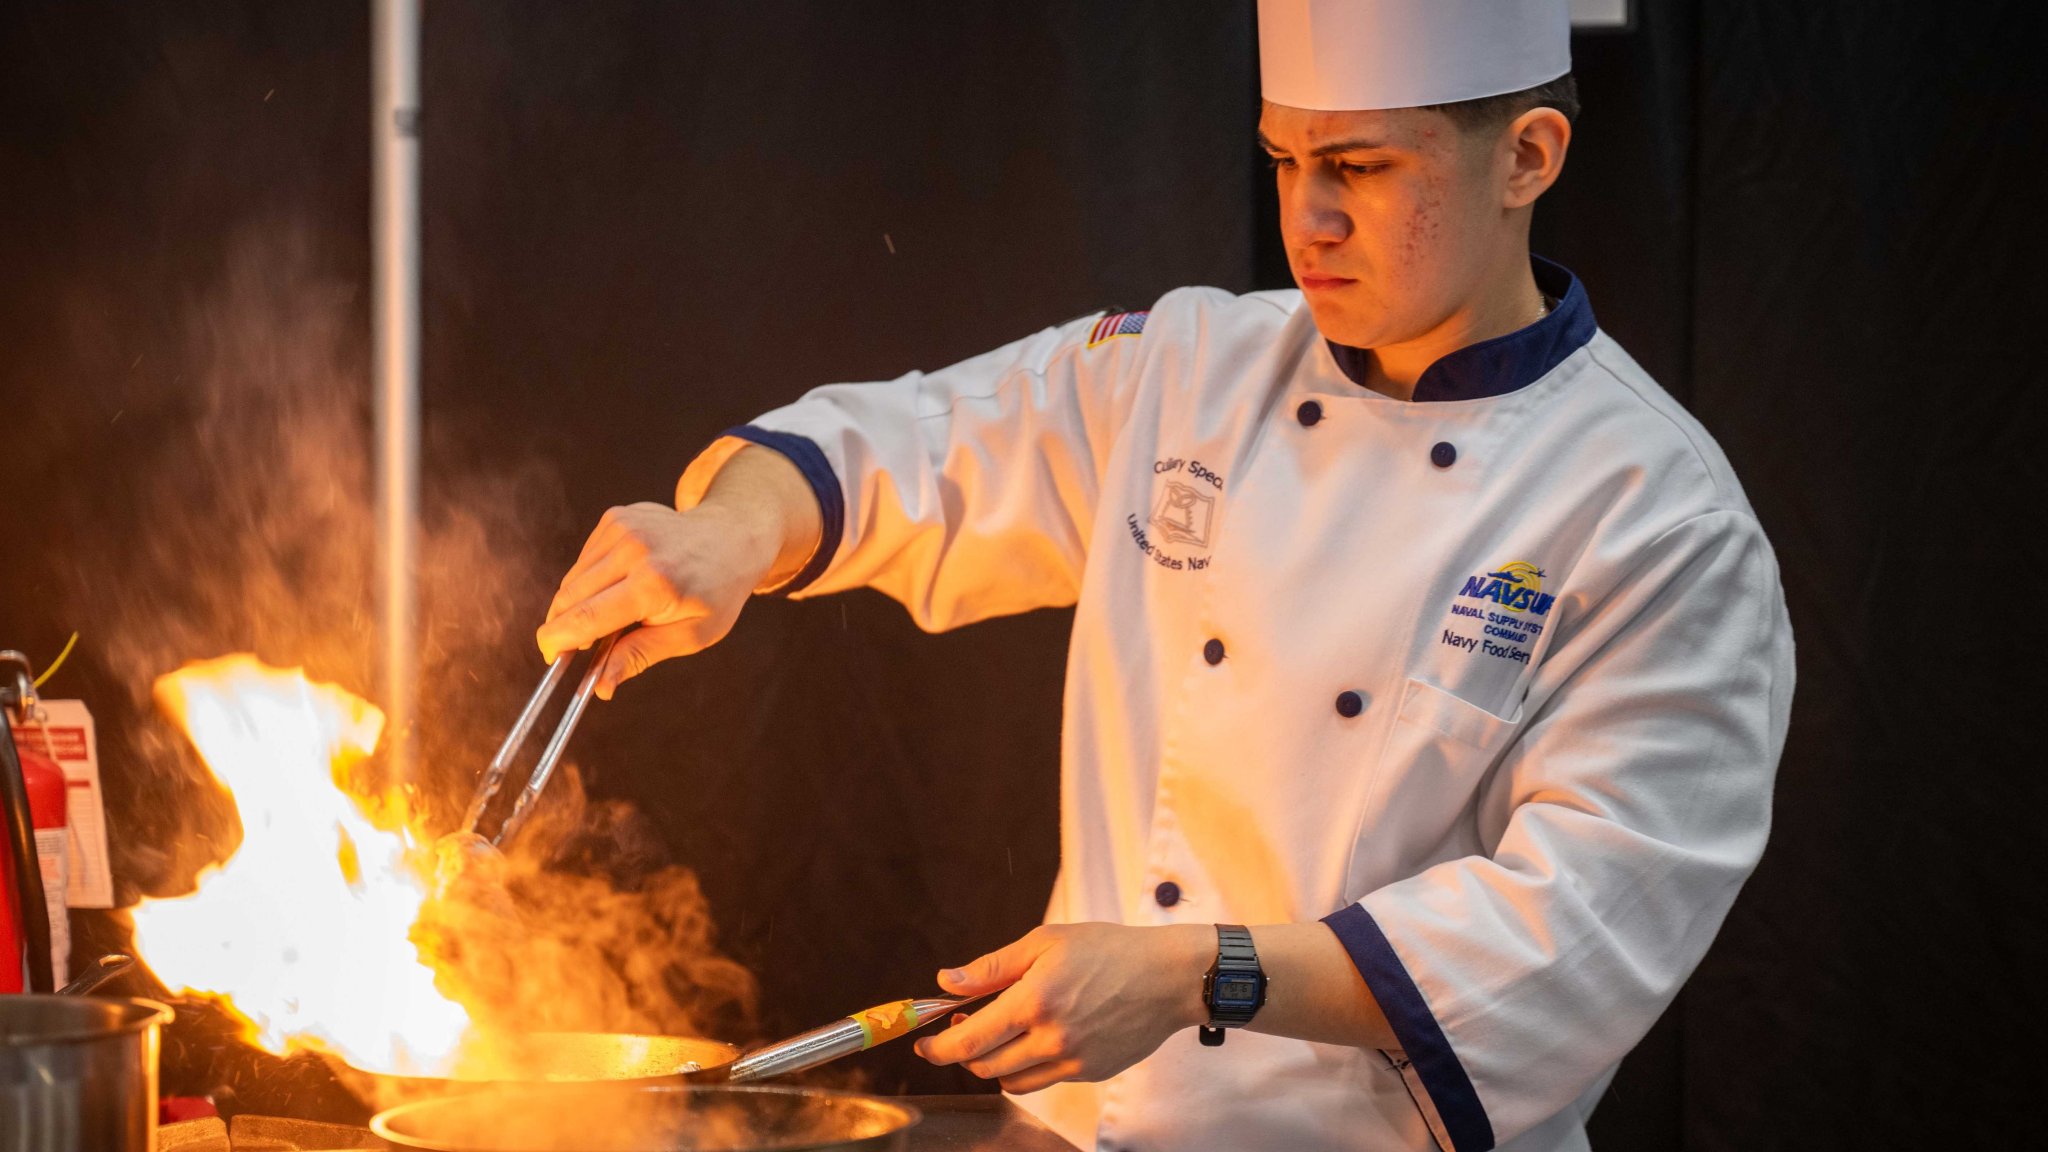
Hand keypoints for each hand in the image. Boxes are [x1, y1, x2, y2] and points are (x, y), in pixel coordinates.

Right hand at [535, 500, 777, 697]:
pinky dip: (591, 579)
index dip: (557, 641)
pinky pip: (584, 560)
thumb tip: (599, 687)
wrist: (732, 536)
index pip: (586, 617)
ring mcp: (623, 527)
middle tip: (579, 647)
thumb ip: (639, 657)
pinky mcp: (615, 517)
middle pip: (569, 597)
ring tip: (616, 612)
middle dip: (563, 626)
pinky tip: (622, 582)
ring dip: (578, 603)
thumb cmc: (716, 592)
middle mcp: (634, 550)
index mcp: (655, 584)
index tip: (550, 657)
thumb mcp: (691, 635)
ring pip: (572, 579)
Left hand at [914, 923, 1212, 1093]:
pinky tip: (1034, 1039)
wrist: (1167, 977)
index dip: (938, 1048)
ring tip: (998, 1033)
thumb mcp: (1046, 942)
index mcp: (1034, 1000)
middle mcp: (1050, 1038)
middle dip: (963, 1052)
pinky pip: (1042, 1080)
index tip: (924, 1043)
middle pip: (984, 1066)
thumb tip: (947, 983)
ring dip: (992, 1063)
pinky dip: (1026, 1067)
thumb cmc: (1109, 950)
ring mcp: (1072, 1061)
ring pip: (1010, 1080)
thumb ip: (992, 967)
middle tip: (964, 1026)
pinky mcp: (1089, 1072)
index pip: (969, 1041)